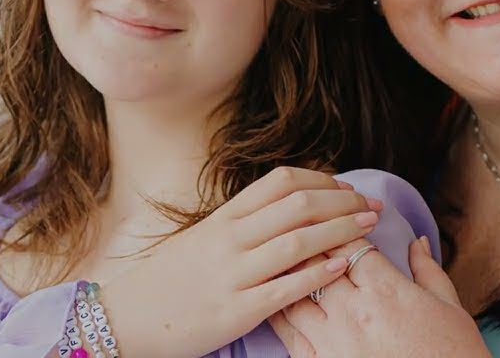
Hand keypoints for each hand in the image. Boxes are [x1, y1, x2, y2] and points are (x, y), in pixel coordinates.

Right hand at [100, 166, 382, 357]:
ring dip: (342, 231)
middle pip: (298, 205)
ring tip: (369, 228)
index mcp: (224, 217)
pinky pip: (287, 287)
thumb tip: (288, 207)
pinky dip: (319, 273)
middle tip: (372, 205)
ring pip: (299, 241)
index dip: (322, 180)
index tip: (347, 188)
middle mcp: (230, 239)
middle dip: (343, 202)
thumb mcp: (203, 238)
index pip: (281, 182)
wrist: (128, 318)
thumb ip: (242, 222)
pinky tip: (343, 265)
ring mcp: (234, 273)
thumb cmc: (170, 279)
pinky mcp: (238, 309)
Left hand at [269, 236, 487, 357]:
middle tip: (299, 228)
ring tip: (281, 258)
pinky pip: (288, 333)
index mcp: (387, 291)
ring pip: (294, 293)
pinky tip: (275, 299)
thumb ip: (427, 269)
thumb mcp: (449, 306)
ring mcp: (333, 342)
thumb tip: (416, 242)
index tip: (334, 219)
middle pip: (315, 262)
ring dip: (288, 273)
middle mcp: (354, 313)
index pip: (347, 243)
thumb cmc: (453, 355)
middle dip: (307, 241)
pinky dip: (279, 311)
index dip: (338, 226)